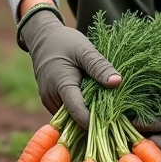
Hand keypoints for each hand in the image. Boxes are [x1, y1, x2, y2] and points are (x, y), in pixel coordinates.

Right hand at [19, 10, 120, 127]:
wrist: (42, 38)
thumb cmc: (64, 42)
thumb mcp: (84, 50)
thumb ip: (99, 67)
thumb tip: (117, 82)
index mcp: (62, 85)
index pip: (77, 111)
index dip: (94, 120)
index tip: (113, 123)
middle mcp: (52, 98)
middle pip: (75, 117)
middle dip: (94, 117)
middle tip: (117, 114)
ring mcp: (50, 101)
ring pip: (71, 116)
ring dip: (87, 113)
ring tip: (107, 106)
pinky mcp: (51, 101)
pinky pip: (68, 111)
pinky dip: (81, 108)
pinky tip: (94, 100)